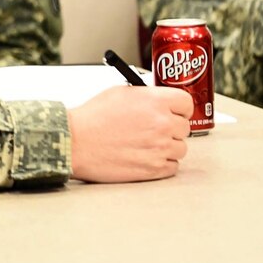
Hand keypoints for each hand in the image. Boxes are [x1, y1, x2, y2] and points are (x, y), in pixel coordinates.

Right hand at [67, 85, 191, 182]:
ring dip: (167, 146)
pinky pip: (172, 166)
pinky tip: (146, 156)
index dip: (179, 107)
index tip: (174, 111)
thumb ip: (145, 95)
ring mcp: (160, 148)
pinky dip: (162, 163)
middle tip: (154, 128)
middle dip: (171, 127)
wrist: (76, 142)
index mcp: (155, 101)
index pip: (186, 102)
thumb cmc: (92, 118)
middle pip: (184, 127)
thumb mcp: (120, 93)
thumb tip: (157, 99)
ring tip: (147, 144)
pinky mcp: (154, 169)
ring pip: (180, 148)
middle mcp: (162, 124)